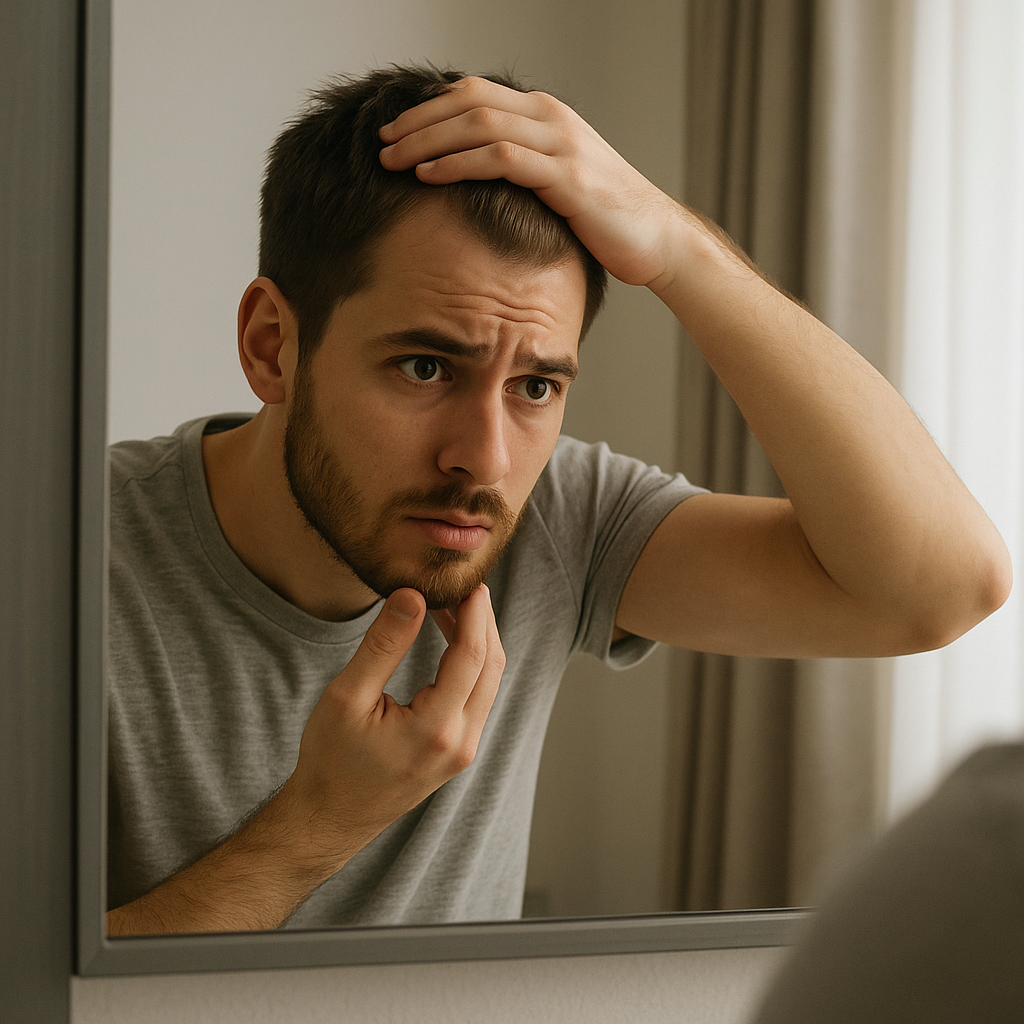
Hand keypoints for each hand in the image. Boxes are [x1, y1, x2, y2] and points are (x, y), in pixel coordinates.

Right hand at [275, 583, 504, 877]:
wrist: (330, 818)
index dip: (474, 613)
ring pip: (489, 682)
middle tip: (462, 587)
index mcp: (435, 729)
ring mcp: (464, 750)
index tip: (468, 582)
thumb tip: (412, 596)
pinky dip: (471, 664)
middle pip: (491, 666)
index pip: (472, 656)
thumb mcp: (346, 696)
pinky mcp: (459, 751)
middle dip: (483, 621)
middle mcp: (460, 742)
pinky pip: (478, 697)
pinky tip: (450, 641)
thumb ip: (383, 645)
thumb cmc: (330, 761)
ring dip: (478, 641)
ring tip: (452, 607)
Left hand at [378, 77, 685, 289]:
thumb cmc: (602, 218)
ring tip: (392, 160)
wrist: (656, 239)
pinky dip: (458, 164)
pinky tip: (429, 176)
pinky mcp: (566, 178)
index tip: (393, 129)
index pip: (473, 94)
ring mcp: (560, 145)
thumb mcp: (555, 181)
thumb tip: (473, 176)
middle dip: (417, 121)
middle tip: (380, 142)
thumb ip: (519, 167)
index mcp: (544, 115)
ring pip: (479, 125)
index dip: (428, 108)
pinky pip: (501, 160)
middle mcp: (550, 119)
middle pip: (468, 102)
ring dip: (428, 141)